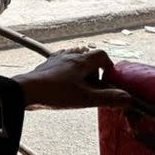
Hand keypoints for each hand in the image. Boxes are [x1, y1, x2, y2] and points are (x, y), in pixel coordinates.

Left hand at [12, 48, 130, 109]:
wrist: (27, 90)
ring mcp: (56, 59)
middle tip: (94, 87)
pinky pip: (61, 63)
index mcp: (81, 61)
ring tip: (80, 87)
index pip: (101, 55)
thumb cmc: (56, 93)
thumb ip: (108, 98)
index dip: (109, 66)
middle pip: (88, 56)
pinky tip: (64, 84)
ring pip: (74, 59)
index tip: (109, 80)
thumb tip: (127, 98)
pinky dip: (67, 71)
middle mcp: (69, 56)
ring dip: (81, 71)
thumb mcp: (86, 99)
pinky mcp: (46, 65)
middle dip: (95, 71)